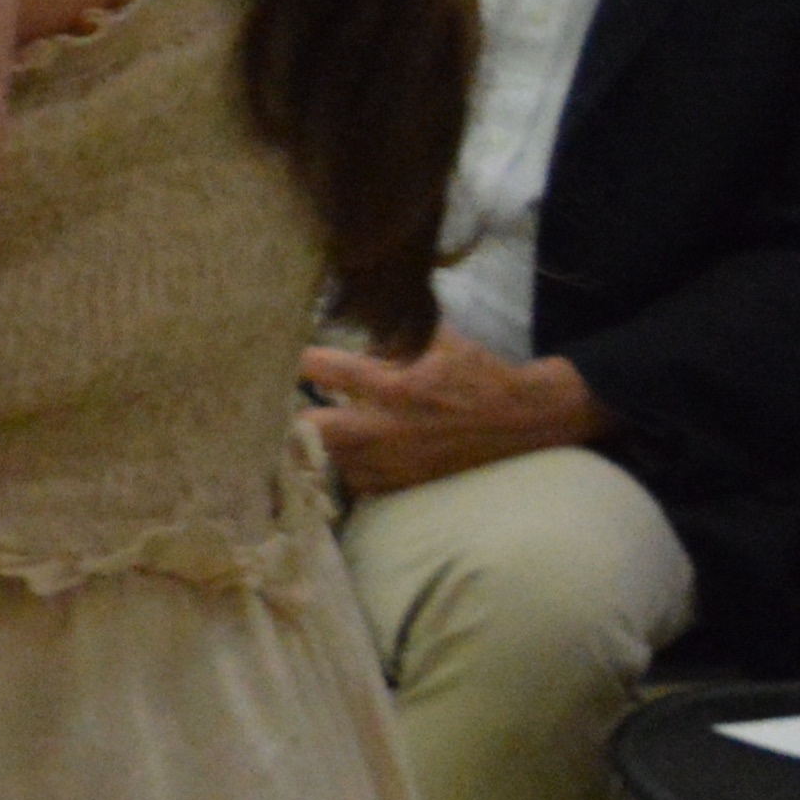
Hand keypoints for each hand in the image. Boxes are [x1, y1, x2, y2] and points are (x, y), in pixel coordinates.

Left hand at [300, 330, 602, 498]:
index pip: (319, 367)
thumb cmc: (477, 373)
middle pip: (309, 428)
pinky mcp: (403, 485)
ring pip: (326, 458)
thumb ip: (389, 329)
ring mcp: (393, 462)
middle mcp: (386, 428)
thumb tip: (346, 314)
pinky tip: (337, 454)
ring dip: (312, 442)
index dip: (293, 359)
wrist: (525, 422)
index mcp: (392, 385)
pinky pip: (354, 482)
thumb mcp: (435, 338)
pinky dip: (342, 467)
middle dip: (288, 414)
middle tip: (274, 403)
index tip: (275, 353)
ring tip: (298, 427)